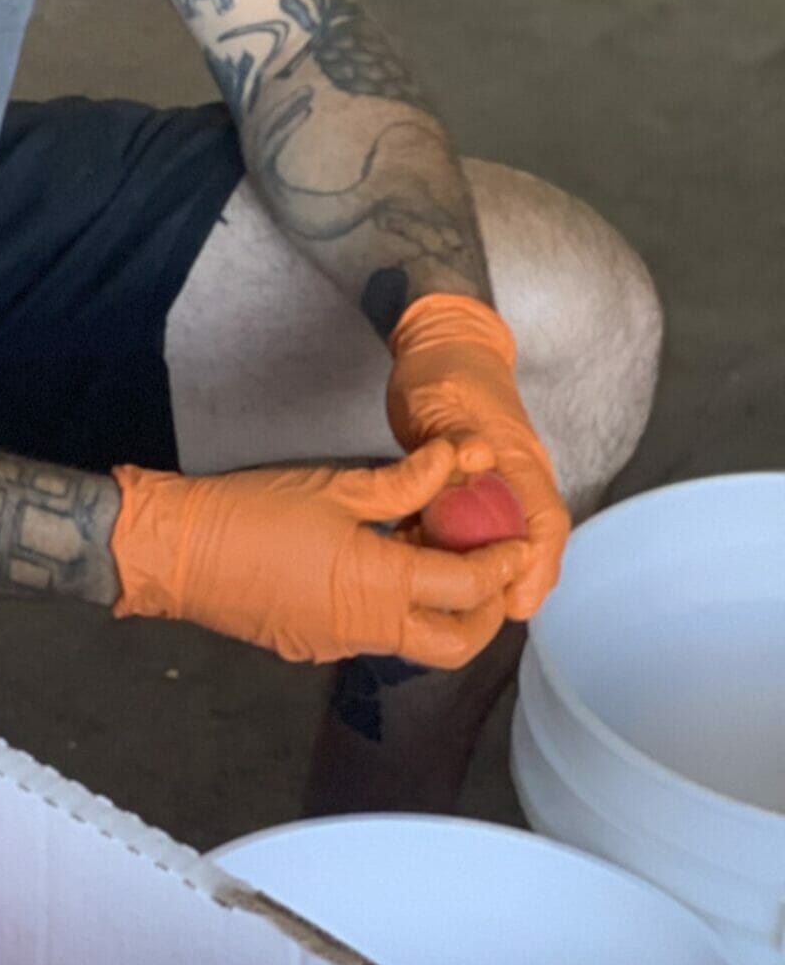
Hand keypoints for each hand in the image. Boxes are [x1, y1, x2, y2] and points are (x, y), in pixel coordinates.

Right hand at [109, 443, 527, 666]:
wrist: (177, 552)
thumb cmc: (252, 512)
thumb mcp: (336, 485)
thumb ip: (405, 481)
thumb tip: (458, 461)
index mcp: (380, 586)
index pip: (469, 587)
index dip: (503, 563)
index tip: (519, 541)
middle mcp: (368, 628)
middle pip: (456, 643)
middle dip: (487, 613)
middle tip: (490, 570)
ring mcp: (338, 644)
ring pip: (412, 641)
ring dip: (436, 608)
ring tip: (428, 553)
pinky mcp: (311, 646)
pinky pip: (369, 635)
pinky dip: (391, 608)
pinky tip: (375, 564)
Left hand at [386, 294, 567, 620]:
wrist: (439, 345)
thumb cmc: (442, 369)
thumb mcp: (440, 398)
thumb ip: (453, 433)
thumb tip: (475, 460)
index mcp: (518, 460)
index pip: (546, 524)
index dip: (538, 568)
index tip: (520, 606)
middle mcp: (515, 478)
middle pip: (526, 543)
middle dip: (508, 584)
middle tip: (474, 619)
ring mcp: (496, 483)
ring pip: (496, 540)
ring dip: (475, 569)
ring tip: (444, 597)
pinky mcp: (472, 486)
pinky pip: (470, 528)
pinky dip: (450, 549)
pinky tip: (419, 559)